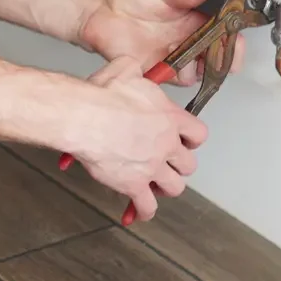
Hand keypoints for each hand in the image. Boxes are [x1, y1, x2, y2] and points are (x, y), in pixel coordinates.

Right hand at [69, 56, 207, 220]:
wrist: (82, 116)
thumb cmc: (100, 94)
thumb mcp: (123, 69)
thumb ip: (136, 71)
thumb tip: (132, 68)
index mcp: (170, 118)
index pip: (199, 134)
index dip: (191, 140)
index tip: (183, 141)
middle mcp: (167, 145)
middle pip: (188, 165)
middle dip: (177, 165)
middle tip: (165, 164)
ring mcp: (152, 167)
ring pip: (174, 187)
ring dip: (165, 187)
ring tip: (154, 186)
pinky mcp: (133, 185)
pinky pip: (146, 206)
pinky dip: (144, 210)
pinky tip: (140, 212)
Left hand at [79, 0, 243, 85]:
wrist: (101, 11)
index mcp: (197, 22)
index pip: (226, 37)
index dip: (234, 45)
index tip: (234, 45)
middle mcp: (189, 42)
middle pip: (215, 61)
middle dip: (216, 61)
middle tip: (206, 52)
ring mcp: (173, 58)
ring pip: (194, 74)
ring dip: (190, 67)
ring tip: (176, 50)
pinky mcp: (155, 69)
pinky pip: (169, 81)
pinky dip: (168, 75)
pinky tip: (161, 61)